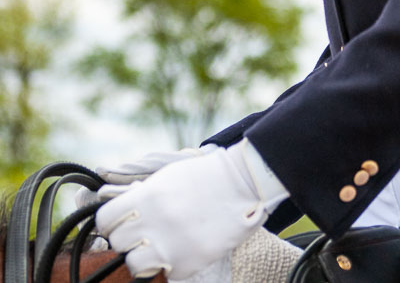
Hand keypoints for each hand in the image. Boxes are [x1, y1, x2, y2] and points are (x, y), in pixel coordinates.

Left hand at [95, 143, 267, 279]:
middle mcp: (153, 223)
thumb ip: (140, 195)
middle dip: (128, 238)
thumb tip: (121, 210)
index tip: (119, 222)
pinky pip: (163, 274)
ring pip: (134, 264)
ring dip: (143, 256)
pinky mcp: (187, 265)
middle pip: (118, 243)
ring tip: (158, 246)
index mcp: (146, 197)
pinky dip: (168, 265)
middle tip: (143, 232)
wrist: (242, 185)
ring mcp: (170, 247)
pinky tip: (180, 250)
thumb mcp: (167, 177)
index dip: (110, 222)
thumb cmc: (203, 177)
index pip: (105, 220)